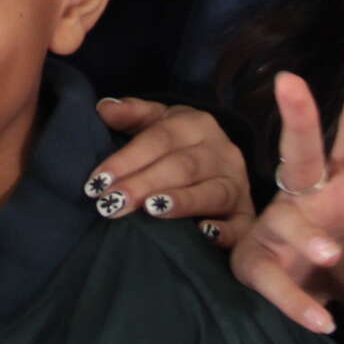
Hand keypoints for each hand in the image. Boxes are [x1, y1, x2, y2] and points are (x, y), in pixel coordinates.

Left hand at [84, 97, 252, 246]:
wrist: (220, 160)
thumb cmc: (177, 144)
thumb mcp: (157, 120)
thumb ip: (131, 114)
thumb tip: (104, 109)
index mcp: (197, 124)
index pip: (159, 139)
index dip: (127, 159)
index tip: (97, 181)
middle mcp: (222, 151)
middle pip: (182, 166)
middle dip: (144, 185)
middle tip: (112, 204)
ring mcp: (237, 183)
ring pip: (212, 192)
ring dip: (182, 202)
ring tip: (152, 210)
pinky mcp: (246, 213)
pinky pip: (241, 224)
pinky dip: (225, 231)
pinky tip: (203, 234)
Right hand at [230, 30, 343, 334]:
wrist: (314, 301)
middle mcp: (310, 196)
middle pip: (302, 149)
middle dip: (298, 117)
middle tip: (288, 80)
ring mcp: (280, 228)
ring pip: (289, 220)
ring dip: (310, 234)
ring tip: (333, 253)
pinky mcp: (260, 265)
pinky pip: (275, 280)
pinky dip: (297, 303)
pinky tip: (321, 322)